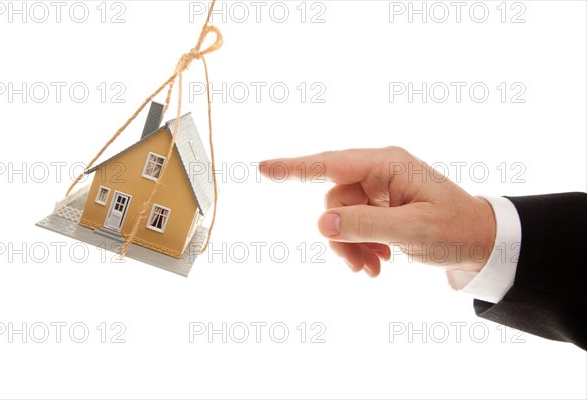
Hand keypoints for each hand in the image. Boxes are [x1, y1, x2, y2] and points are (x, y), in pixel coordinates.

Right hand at [259, 147, 495, 276]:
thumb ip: (366, 225)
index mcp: (387, 164)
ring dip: (352, 246)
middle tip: (358, 267)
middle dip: (342, 236)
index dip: (295, 167)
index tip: (263, 168)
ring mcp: (379, 188)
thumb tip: (321, 224)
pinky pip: (355, 224)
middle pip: (335, 201)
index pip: (331, 163)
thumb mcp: (413, 230)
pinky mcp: (381, 204)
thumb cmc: (455, 230)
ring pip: (343, 217)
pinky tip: (379, 262)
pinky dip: (361, 246)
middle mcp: (379, 171)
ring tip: (373, 269)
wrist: (482, 241)